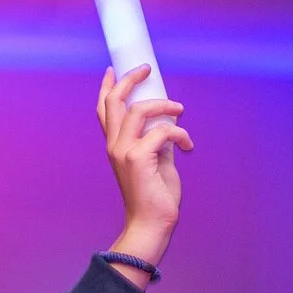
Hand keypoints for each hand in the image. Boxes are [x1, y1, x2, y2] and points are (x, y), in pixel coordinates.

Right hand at [98, 67, 191, 263]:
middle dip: (130, 79)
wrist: (153, 223)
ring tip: (180, 109)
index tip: (114, 70)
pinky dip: (180, 134)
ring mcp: (123, 151)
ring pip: (140, 110)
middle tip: (147, 70)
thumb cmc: (155, 195)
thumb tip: (167, 123)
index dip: (107, 87)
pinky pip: (162, 131)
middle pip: (115, 102)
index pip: (104, 110)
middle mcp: (114, 145)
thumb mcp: (155, 160)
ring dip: (164, 105)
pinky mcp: (138, 158)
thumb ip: (155, 140)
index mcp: (115, 145)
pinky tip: (188, 146)